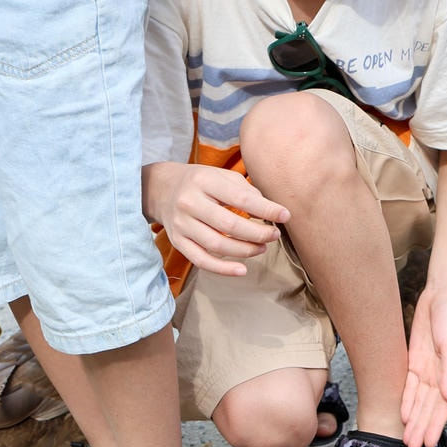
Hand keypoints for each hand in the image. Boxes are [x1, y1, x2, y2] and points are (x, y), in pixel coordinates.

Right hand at [143, 163, 287, 277]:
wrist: (160, 189)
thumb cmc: (201, 183)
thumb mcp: (222, 177)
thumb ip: (247, 191)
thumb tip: (272, 212)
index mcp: (204, 181)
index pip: (241, 198)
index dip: (266, 210)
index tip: (286, 216)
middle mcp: (189, 203)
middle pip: (230, 225)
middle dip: (258, 233)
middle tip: (274, 235)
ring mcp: (181, 224)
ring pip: (217, 245)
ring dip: (245, 250)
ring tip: (262, 247)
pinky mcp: (177, 242)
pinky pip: (201, 260)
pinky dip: (223, 269)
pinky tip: (242, 270)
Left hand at [402, 284, 446, 446]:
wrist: (443, 295)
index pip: (443, 406)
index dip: (436, 425)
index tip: (430, 443)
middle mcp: (441, 376)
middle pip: (429, 408)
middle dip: (422, 429)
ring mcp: (428, 370)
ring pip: (420, 401)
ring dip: (414, 421)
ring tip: (407, 439)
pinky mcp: (416, 361)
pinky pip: (410, 386)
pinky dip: (407, 401)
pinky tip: (403, 415)